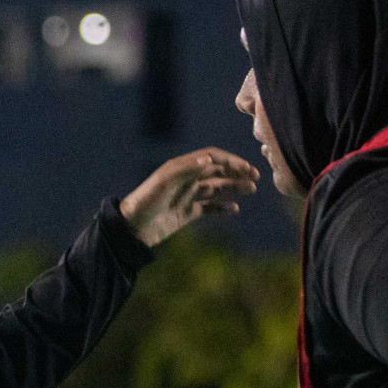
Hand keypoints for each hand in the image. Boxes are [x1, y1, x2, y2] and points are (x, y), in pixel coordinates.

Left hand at [119, 148, 258, 246]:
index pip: (211, 158)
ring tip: (251, 190)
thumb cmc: (145, 202)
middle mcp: (186, 180)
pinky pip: (209, 208)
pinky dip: (222, 207)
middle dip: (237, 173)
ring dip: (234, 187)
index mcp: (181, 169)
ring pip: (216, 189)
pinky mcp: (187, 213)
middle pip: (217, 172)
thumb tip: (209, 159)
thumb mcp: (163, 183)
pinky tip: (234, 209)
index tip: (246, 168)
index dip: (230, 161)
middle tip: (255, 178)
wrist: (132, 229)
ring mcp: (187, 196)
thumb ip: (185, 169)